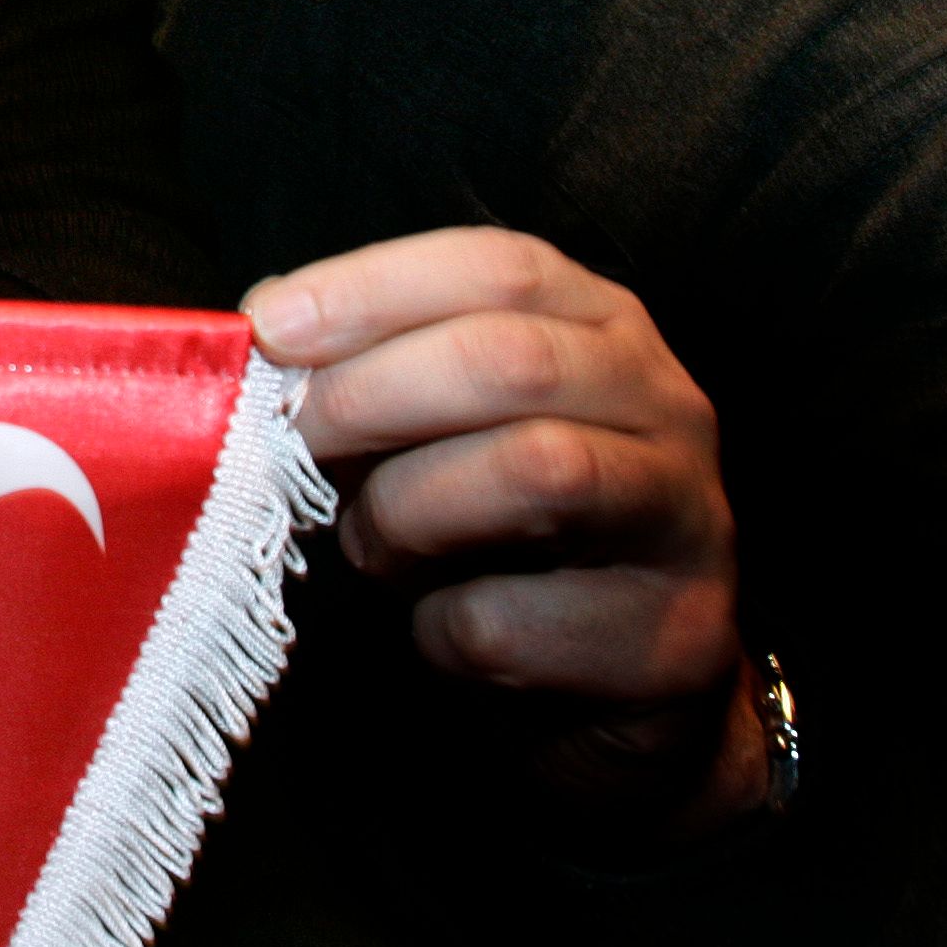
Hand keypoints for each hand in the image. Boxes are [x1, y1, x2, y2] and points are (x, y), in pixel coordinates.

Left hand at [247, 228, 759, 824]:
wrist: (620, 679)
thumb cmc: (499, 523)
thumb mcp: (438, 421)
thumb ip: (366, 366)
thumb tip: (259, 332)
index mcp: (600, 323)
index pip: (496, 267)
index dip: (371, 288)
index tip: (268, 328)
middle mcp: (665, 403)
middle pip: (512, 361)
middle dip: (372, 394)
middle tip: (291, 441)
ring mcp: (688, 519)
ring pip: (535, 472)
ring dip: (409, 510)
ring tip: (369, 541)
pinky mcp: (677, 639)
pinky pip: (516, 620)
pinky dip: (438, 627)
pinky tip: (433, 627)